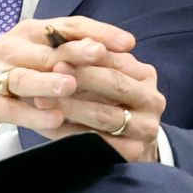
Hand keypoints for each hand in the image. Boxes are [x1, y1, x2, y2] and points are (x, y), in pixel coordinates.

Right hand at [0, 16, 160, 160]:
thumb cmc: (4, 71)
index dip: (99, 33)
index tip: (128, 43)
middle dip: (76, 52)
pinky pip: (10, 108)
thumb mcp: (35, 55)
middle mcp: (13, 48)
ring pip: (24, 77)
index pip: (69, 26)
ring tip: (70, 85)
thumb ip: (69, 54)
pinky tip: (52, 119)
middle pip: (49, 50)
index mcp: (32, 32)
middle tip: (101, 55)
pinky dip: (31, 114)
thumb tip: (120, 60)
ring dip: (48, 82)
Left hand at [50, 30, 167, 162]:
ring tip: (41, 100)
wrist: (125, 144)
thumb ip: (91, 60)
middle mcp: (152, 100)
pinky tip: (47, 126)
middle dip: (80, 78)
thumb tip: (75, 39)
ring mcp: (146, 128)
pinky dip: (69, 133)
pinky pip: (97, 142)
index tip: (57, 55)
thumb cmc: (105, 103)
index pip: (114, 60)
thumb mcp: (102, 77)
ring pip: (104, 115)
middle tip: (50, 74)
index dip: (86, 55)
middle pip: (114, 84)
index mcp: (144, 75)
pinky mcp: (134, 152)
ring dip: (70, 106)